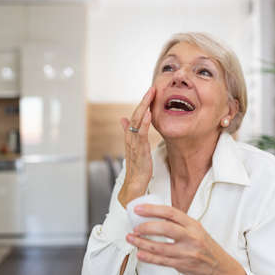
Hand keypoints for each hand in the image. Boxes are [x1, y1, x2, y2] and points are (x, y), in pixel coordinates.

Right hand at [118, 87, 155, 207]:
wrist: (134, 185)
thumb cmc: (136, 167)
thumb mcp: (134, 148)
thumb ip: (130, 133)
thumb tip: (123, 119)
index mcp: (131, 137)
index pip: (135, 116)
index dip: (143, 104)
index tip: (150, 92)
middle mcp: (131, 138)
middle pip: (135, 116)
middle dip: (144, 101)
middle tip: (151, 88)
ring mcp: (134, 144)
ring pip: (136, 122)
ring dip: (144, 108)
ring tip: (150, 95)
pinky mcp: (139, 152)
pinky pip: (140, 135)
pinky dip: (143, 123)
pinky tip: (148, 114)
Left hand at [126, 204, 247, 274]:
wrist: (222, 269)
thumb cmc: (208, 249)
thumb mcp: (197, 230)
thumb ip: (180, 224)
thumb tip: (157, 216)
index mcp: (193, 225)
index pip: (171, 212)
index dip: (152, 209)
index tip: (140, 209)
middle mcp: (191, 237)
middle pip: (165, 228)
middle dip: (146, 226)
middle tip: (135, 226)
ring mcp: (187, 252)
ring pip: (160, 247)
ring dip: (142, 242)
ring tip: (132, 238)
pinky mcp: (183, 265)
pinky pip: (162, 261)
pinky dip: (148, 257)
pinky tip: (140, 253)